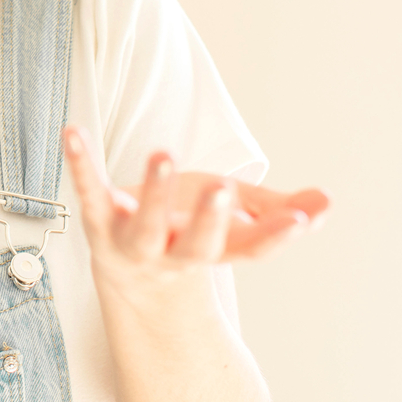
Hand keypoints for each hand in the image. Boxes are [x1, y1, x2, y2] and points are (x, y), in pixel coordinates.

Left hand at [62, 126, 330, 284]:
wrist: (129, 269)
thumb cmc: (191, 231)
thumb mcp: (238, 220)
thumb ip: (280, 211)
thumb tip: (328, 202)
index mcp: (216, 251)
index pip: (251, 248)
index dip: (276, 236)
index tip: (301, 220)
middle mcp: (175, 254)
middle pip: (195, 246)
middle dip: (208, 220)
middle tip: (223, 190)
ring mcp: (133, 243)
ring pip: (142, 226)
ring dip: (153, 192)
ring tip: (163, 155)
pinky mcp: (98, 222)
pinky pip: (88, 194)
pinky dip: (81, 163)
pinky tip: (74, 132)